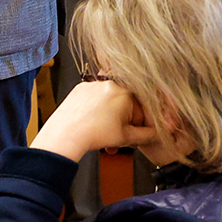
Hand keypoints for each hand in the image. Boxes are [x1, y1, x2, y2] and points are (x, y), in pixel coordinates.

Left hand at [30, 79, 156, 161]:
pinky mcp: (79, 89)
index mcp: (125, 92)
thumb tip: (156, 134)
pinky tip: (94, 124)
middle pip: (123, 106)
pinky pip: (94, 99)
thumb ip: (147, 135)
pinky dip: (96, 111)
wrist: (65, 134)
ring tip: (105, 135)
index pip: (141, 108)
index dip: (139, 125)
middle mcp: (108, 84)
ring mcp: (92, 85)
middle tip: (119, 136)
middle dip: (122, 124)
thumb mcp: (127, 137)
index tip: (135, 132)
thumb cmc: (93, 134)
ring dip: (109, 120)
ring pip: (108, 103)